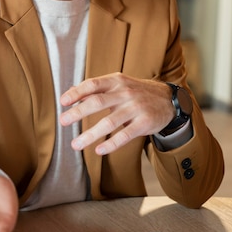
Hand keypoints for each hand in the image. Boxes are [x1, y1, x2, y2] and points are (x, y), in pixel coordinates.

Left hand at [60, 73, 174, 155]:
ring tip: (76, 144)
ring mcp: (135, 108)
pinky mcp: (144, 123)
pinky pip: (125, 135)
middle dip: (78, 112)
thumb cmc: (137, 92)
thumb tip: (71, 91)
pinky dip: (111, 144)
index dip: (76, 92)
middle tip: (63, 122)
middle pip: (97, 102)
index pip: (92, 85)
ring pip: (109, 123)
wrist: (168, 99)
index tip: (62, 102)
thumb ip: (96, 89)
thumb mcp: (118, 84)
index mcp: (116, 81)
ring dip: (90, 135)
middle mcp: (125, 92)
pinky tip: (98, 150)